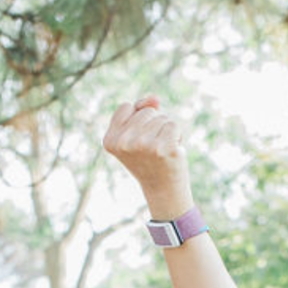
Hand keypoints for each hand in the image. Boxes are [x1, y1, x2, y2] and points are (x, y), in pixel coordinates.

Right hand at [102, 96, 194, 214]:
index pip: (126, 106)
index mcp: (110, 140)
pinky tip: (172, 150)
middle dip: (154, 125)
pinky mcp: (162, 148)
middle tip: (153, 148)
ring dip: (166, 131)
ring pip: (161, 117)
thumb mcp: (136, 133)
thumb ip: (141, 109)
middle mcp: (123, 142)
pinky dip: (178, 135)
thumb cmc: (149, 159)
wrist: (163, 189)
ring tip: (162, 150)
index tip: (138, 141)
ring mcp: (143, 145)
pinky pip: (174, 125)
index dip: (137, 119)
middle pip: (146, 111)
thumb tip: (155, 99)